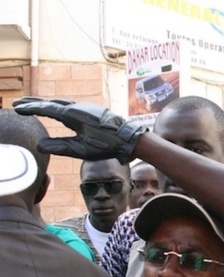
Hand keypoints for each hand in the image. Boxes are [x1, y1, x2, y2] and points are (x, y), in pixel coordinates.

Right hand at [12, 97, 146, 163]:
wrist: (130, 139)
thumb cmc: (106, 146)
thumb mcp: (81, 150)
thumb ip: (59, 147)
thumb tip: (39, 145)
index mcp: (73, 114)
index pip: (46, 109)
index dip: (30, 108)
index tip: (17, 108)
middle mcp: (79, 107)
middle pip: (52, 103)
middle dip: (35, 103)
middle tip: (19, 103)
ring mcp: (87, 108)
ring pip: (62, 104)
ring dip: (47, 104)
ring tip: (35, 106)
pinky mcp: (93, 112)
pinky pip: (72, 107)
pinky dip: (59, 107)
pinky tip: (58, 113)